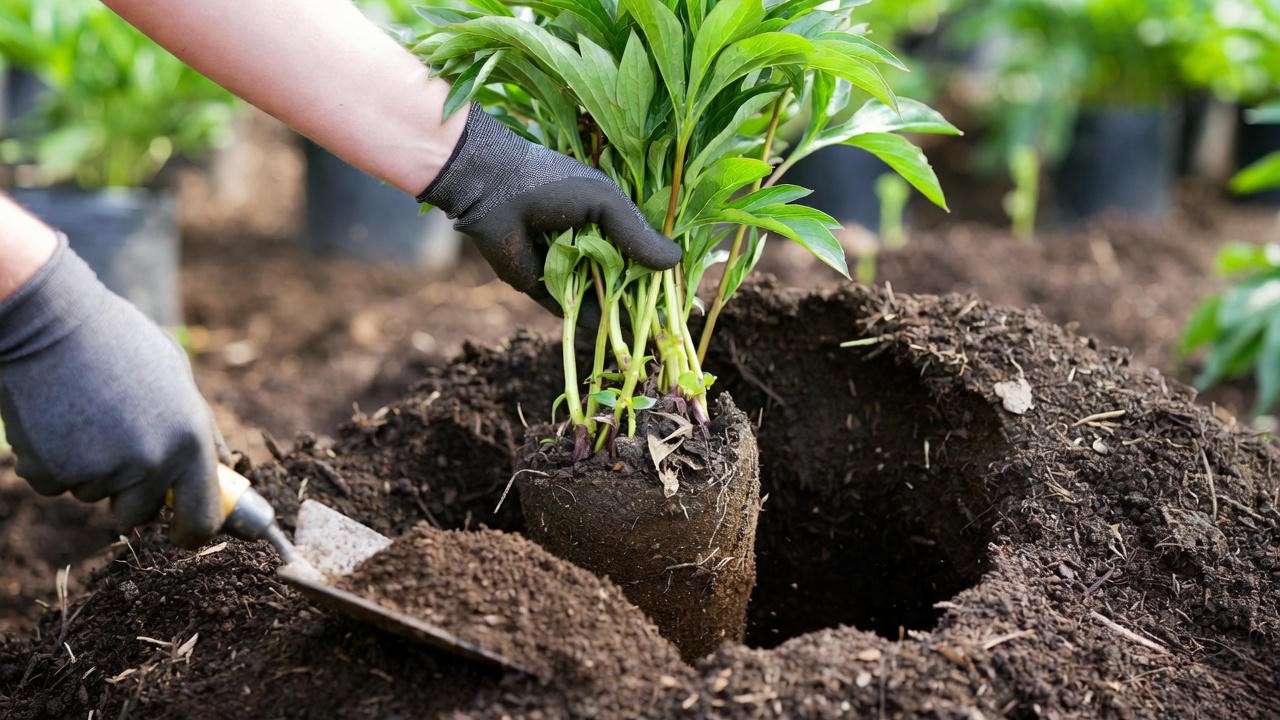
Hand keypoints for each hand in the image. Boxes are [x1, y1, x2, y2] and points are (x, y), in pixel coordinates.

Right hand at [0, 238, 225, 547]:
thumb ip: (200, 429)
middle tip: (114, 448)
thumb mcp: (178, 377)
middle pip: (139, 514)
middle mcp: (151, 462)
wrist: (48, 321)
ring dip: (89, 469)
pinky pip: (56, 484)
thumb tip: (222, 468)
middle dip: (127, 495)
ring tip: (84, 413)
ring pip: (94, 495)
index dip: (191, 532)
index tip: (181, 534)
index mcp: (190, 440)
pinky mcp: (54, 471)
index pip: (202, 516)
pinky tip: (54, 418)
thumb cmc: (119, 342)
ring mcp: (101, 470)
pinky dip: (51, 462)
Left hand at [418, 104, 681, 314]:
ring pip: (604, 298)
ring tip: (652, 334)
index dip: (662, 267)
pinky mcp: (546, 289)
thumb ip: (637, 234)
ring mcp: (570, 269)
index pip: (644, 247)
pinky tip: (618, 336)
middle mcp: (592, 245)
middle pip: (627, 278)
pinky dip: (595, 324)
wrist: (494, 190)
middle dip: (646, 297)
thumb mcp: (606, 203)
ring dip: (624, 315)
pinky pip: (575, 311)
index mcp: (609, 219)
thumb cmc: (552, 183)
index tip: (685, 285)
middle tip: (672, 318)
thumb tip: (675, 263)